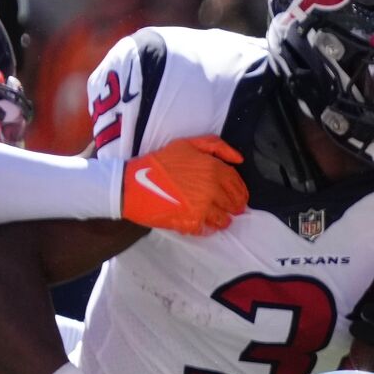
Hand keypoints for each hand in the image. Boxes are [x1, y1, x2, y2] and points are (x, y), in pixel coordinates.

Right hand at [119, 136, 248, 234]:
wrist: (133, 185)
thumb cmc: (159, 163)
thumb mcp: (186, 144)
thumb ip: (215, 146)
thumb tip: (239, 159)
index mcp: (213, 168)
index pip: (236, 184)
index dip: (241, 192)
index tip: (240, 197)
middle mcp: (211, 189)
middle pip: (233, 203)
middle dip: (235, 207)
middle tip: (233, 210)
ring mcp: (202, 208)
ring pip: (223, 219)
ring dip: (223, 220)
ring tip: (219, 219)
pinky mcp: (192, 223)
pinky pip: (208, 229)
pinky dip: (208, 228)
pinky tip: (203, 224)